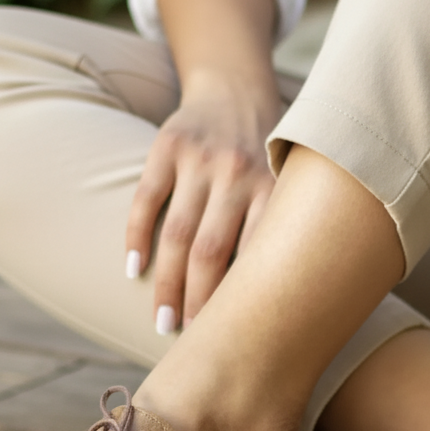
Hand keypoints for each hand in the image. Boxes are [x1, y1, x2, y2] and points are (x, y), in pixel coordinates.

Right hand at [125, 72, 279, 331]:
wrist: (236, 90)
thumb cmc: (268, 158)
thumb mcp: (290, 186)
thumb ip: (288, 230)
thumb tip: (295, 304)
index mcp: (273, 189)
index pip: (254, 257)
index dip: (239, 302)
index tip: (233, 338)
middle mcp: (238, 173)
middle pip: (211, 252)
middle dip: (198, 302)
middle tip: (191, 340)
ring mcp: (201, 159)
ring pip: (178, 233)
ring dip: (166, 283)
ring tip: (162, 321)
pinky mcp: (167, 145)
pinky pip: (147, 198)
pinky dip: (137, 236)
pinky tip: (134, 270)